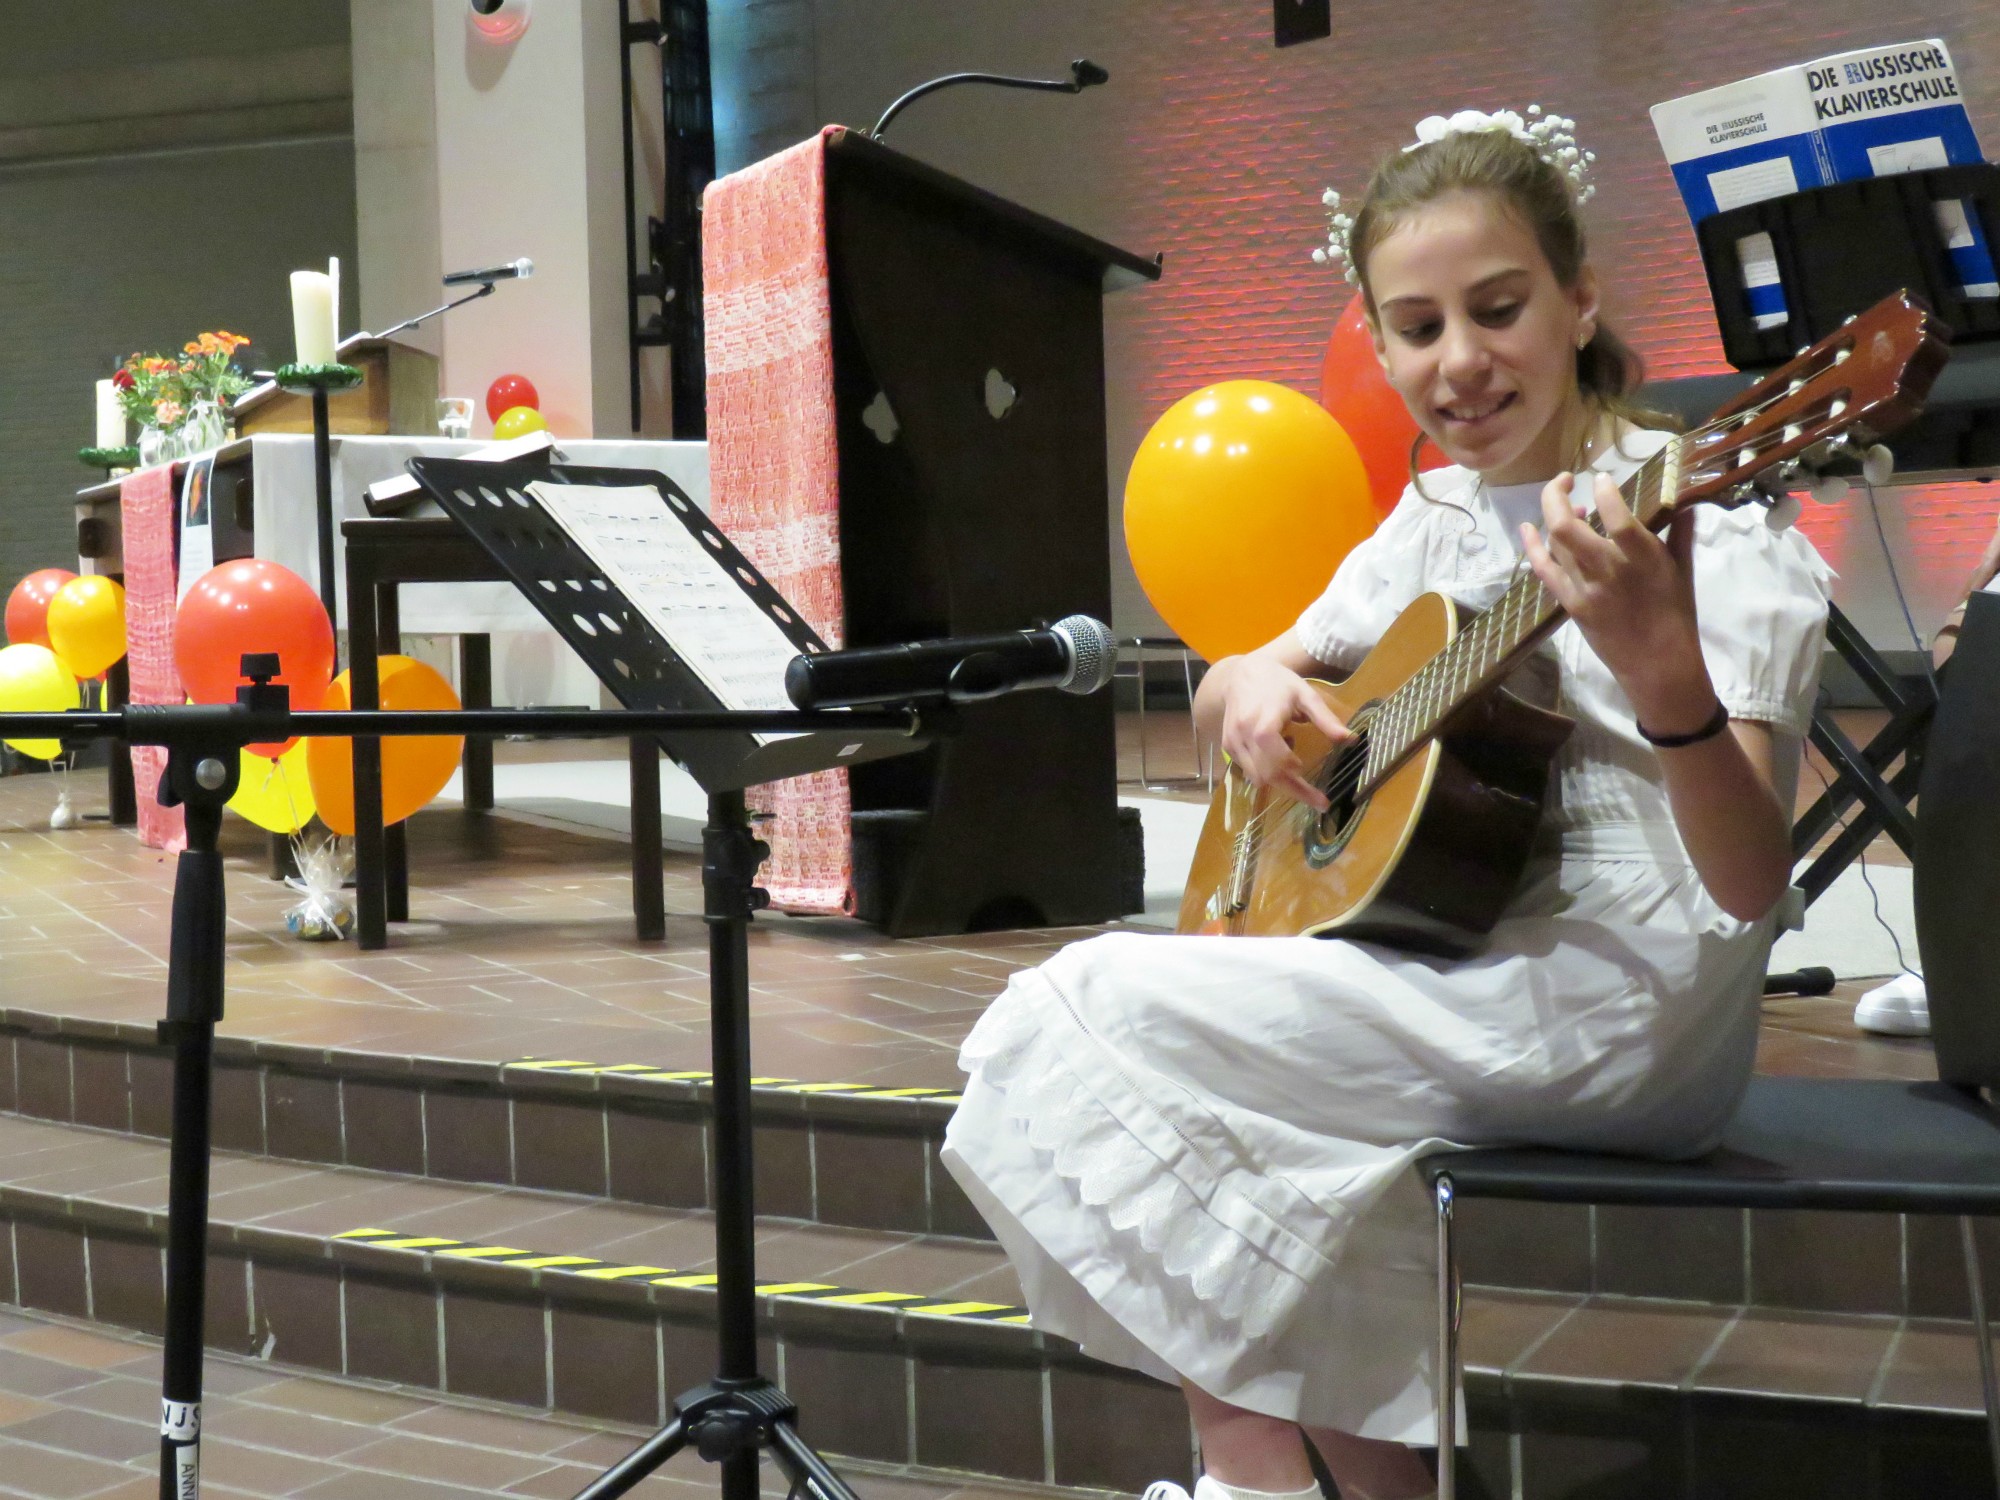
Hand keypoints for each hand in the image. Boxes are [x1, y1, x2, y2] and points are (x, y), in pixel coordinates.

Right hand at [1217, 657, 1349, 811]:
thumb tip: (1350, 739)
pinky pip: (1248, 770)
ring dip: (1280, 781)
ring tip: (1296, 765)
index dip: (1299, 780)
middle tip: (1319, 802)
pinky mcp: (1227, 746)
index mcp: (1263, 725)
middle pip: (1269, 777)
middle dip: (1295, 791)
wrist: (1240, 673)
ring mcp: (1232, 743)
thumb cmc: (1277, 682)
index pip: (1279, 763)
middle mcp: (1244, 737)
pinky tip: (1277, 754)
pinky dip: (1266, 771)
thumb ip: (1325, 718)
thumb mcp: (1305, 694)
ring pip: (1257, 779)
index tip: (1321, 794)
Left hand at [1518, 472, 1718, 733]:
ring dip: (1554, 516)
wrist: (1657, 664)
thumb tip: (1684, 498)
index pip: (1615, 515)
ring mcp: (1583, 588)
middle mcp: (1607, 570)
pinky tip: (1527, 528)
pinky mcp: (1570, 603)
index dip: (1603, 490)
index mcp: (1642, 558)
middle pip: (1565, 526)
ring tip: (1567, 505)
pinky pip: (1544, 569)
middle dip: (1556, 493)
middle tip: (1567, 477)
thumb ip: (1680, 532)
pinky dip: (1532, 546)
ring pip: (1554, 543)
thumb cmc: (1676, 615)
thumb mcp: (1684, 570)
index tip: (1601, 477)